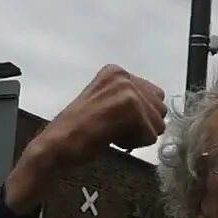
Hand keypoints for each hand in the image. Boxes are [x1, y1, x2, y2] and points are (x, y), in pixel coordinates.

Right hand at [6, 65, 165, 213]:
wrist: (57, 144)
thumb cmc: (78, 131)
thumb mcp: (106, 103)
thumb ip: (129, 100)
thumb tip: (159, 110)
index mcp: (116, 72)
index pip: (155, 96)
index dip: (140, 117)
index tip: (114, 120)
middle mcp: (123, 75)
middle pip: (160, 110)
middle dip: (142, 125)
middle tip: (113, 128)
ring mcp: (126, 88)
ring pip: (157, 124)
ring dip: (138, 136)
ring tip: (111, 133)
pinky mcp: (129, 104)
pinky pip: (150, 135)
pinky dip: (134, 143)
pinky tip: (111, 138)